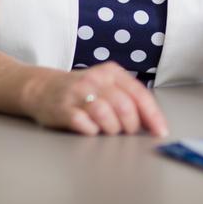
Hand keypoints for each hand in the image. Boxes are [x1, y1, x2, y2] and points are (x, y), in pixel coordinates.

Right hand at [21, 62, 168, 136]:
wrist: (42, 88)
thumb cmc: (81, 90)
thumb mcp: (106, 84)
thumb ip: (128, 98)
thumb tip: (153, 121)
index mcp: (112, 72)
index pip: (139, 94)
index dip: (152, 116)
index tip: (160, 132)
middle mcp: (96, 79)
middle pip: (124, 106)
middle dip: (130, 125)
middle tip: (126, 131)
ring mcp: (78, 93)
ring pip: (105, 114)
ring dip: (111, 129)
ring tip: (108, 130)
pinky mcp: (62, 109)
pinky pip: (84, 124)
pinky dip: (92, 131)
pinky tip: (91, 130)